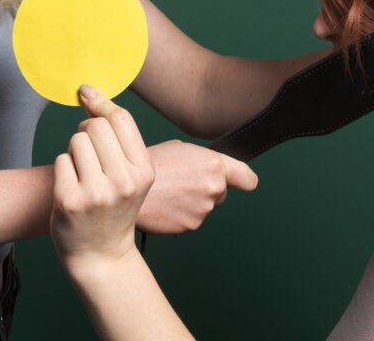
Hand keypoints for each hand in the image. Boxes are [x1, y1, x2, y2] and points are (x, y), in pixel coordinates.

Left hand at [51, 86, 155, 265]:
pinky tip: (72, 187)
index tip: (86, 92)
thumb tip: (90, 92)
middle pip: (94, 126)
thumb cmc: (114, 207)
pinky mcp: (69, 200)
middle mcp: (124, 181)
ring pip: (75, 141)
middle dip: (86, 132)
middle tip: (88, 153)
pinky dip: (63, 169)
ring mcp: (96, 192)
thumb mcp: (131, 174)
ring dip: (74, 151)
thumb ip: (118, 137)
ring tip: (83, 173)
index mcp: (144, 171)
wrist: (101, 254)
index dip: (101, 102)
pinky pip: (60, 160)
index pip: (120, 119)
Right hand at [137, 140, 258, 233]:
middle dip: (207, 190)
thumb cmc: (149, 163)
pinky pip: (191, 219)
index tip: (241, 182)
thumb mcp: (180, 149)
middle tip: (182, 183)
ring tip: (169, 192)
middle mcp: (214, 188)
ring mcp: (203, 209)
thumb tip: (211, 168)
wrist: (126, 187)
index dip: (243, 180)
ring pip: (205, 207)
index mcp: (214, 165)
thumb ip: (203, 160)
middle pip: (221, 193)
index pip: (247, 178)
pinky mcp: (190, 226)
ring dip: (191, 202)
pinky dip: (180, 215)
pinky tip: (165, 204)